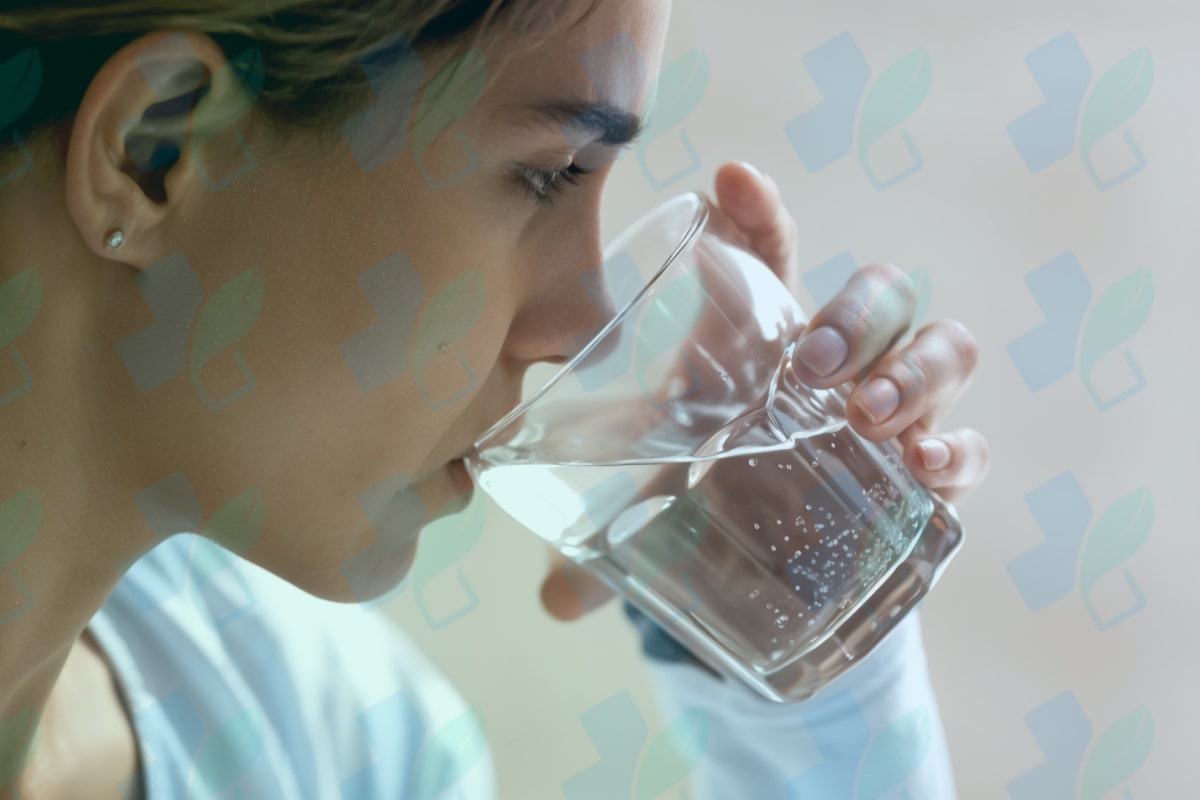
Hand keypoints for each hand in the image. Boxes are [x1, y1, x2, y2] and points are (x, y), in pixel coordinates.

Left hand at [540, 161, 989, 620]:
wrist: (772, 557)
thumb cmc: (712, 488)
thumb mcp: (658, 498)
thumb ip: (608, 541)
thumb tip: (554, 601)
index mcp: (761, 339)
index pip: (769, 253)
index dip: (758, 210)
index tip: (732, 178)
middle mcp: (836, 361)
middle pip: (875, 293)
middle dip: (854, 314)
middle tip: (811, 365)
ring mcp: (894, 409)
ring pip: (941, 346)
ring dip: (914, 370)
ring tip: (870, 416)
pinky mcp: (931, 469)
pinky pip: (972, 443)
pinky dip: (960, 450)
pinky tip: (929, 467)